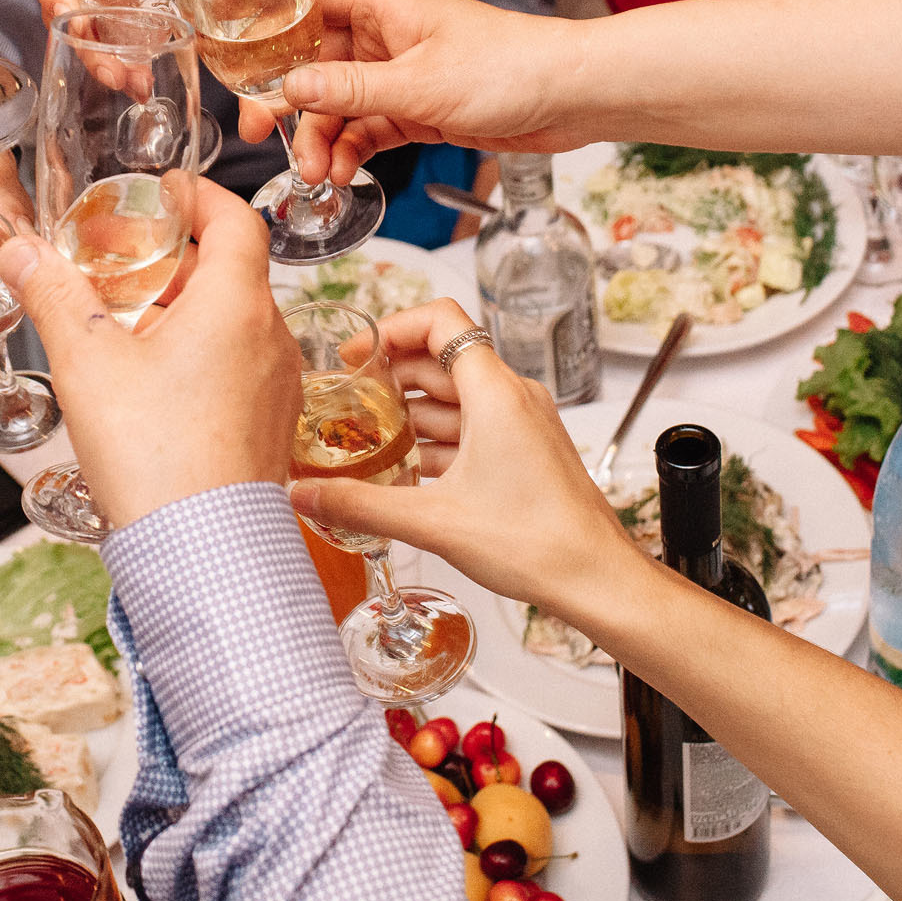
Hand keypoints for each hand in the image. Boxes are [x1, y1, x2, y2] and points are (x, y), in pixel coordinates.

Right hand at [0, 178, 298, 527]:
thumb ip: (53, 295)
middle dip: (176, 258)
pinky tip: (152, 380)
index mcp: (238, 303)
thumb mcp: (86, 362)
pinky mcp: (269, 428)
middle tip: (124, 260)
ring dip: (186, 308)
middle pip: (232, 271)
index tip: (164, 193)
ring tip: (127, 321)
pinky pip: (240, 368)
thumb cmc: (152, 452)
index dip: (199, 197)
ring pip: (236, 322)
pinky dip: (201, 353)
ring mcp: (278, 386)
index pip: (235, 219)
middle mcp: (272, 337)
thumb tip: (19, 250)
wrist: (201, 555)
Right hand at [277, 0, 592, 185]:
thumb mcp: (418, 83)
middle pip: (314, 61)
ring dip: (320, 138)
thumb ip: (350, 89)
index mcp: (383, 5)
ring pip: (338, 104)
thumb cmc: (509, 67)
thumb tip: (290, 88)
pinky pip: (368, 130)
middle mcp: (386, 37)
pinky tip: (341, 175)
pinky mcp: (418, 111)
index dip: (268, 22)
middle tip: (259, 134)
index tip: (233, 55)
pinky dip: (351, 152)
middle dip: (286, 100)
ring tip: (316, 175)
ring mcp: (400, 76)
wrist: (571, 97)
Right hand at [287, 299, 634, 613]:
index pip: (441, 321)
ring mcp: (523, 424)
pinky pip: (474, 428)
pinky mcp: (527, 451)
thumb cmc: (538, 543)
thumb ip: (360, 504)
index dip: (392, 327)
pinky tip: (408, 472)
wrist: (596, 579)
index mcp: (496, 392)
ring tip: (370, 440)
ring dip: (414, 413)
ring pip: (457, 398)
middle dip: (392, 377)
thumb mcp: (433, 522)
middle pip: (442, 360)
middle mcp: (513, 397)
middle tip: (351, 401)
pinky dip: (438, 440)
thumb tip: (306, 496)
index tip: (358, 354)